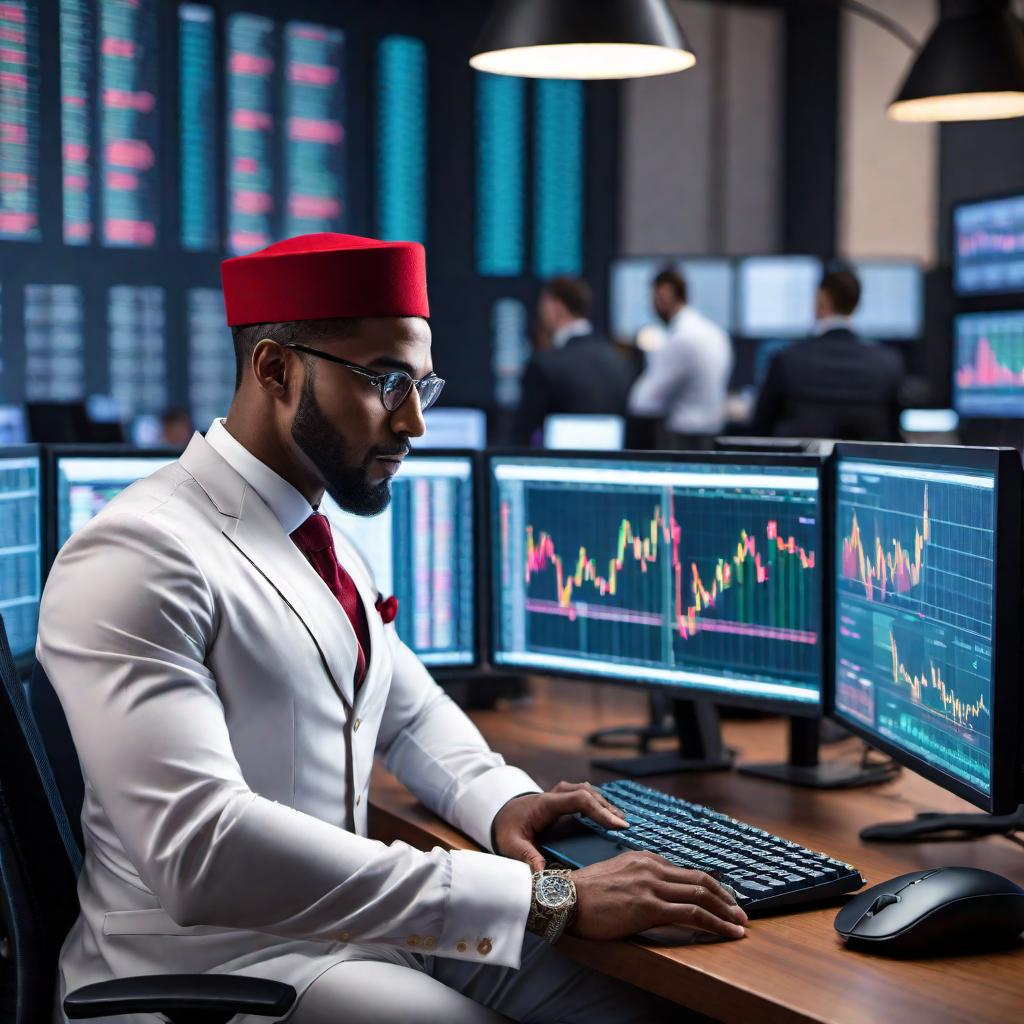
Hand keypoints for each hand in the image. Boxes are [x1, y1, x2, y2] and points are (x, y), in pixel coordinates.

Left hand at [492, 781, 628, 871]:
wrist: (500, 814)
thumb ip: (526, 857)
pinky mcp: (564, 799)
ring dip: (606, 806)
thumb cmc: (506, 829)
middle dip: (608, 809)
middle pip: (589, 794)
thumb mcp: (511, 845)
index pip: (579, 800)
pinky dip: (599, 806)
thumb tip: (543, 875)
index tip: (617, 825)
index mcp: (547, 803)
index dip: (600, 811)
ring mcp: (561, 794)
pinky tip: (610, 817)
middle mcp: (556, 794)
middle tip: (626, 827)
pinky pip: (586, 798)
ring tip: (622, 823)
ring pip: (589, 793)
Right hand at [569, 852, 746, 941]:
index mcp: (644, 858)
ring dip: (726, 911)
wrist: (566, 899)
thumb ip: (638, 878)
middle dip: (725, 896)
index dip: (708, 885)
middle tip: (741, 912)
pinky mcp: (649, 907)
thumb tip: (654, 892)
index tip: (721, 898)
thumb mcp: (616, 874)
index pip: (685, 870)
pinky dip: (715, 923)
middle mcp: (651, 867)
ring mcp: (651, 886)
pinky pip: (691, 913)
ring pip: (700, 894)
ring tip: (740, 924)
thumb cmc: (586, 893)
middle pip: (700, 879)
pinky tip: (727, 932)